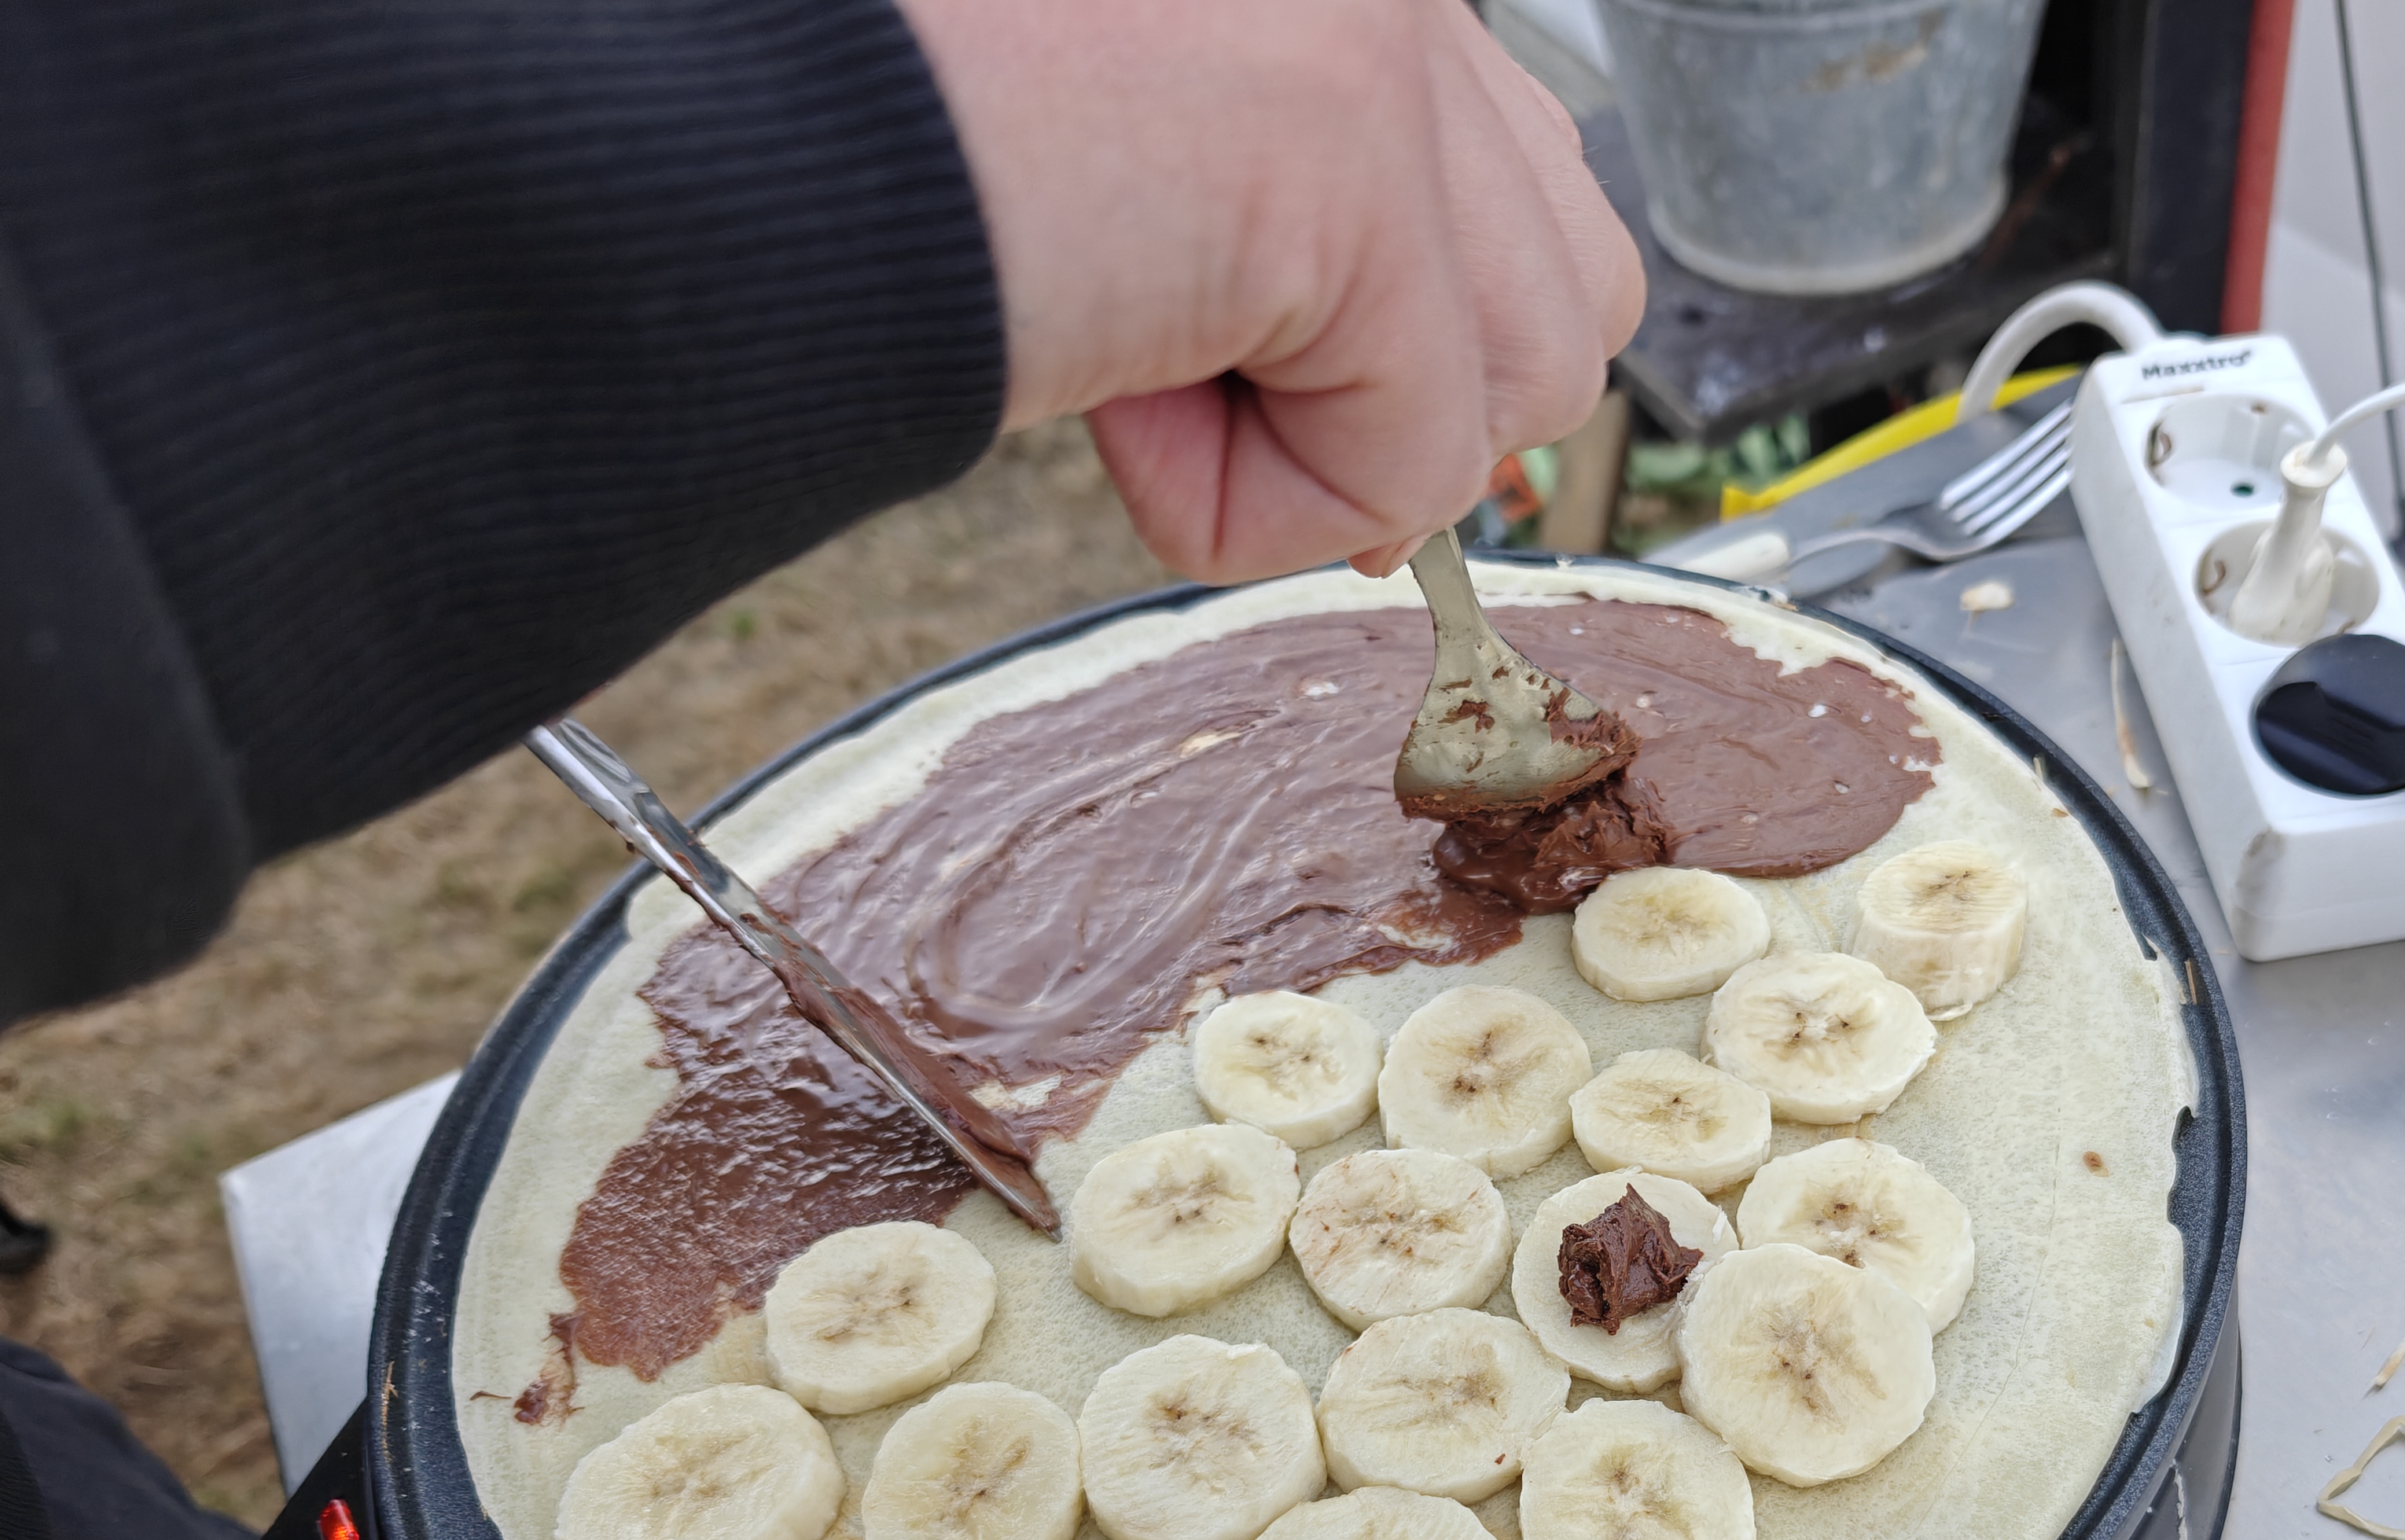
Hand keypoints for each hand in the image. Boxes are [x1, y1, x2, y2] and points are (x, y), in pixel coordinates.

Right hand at [895, 0, 1643, 582]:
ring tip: (1128, 358)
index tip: (1278, 378)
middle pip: (1571, 294)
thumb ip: (1315, 252)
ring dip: (1310, 456)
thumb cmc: (878, 174)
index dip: (1428, 344)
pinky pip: (1399, 474)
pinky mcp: (1340, 145)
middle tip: (1191, 370)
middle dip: (1406, 404)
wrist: (720, 136)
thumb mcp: (1159, 201)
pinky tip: (1109, 397)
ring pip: (1513, 388)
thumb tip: (1442, 449)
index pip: (1524, 189)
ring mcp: (1379, 30)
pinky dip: (1240, 512)